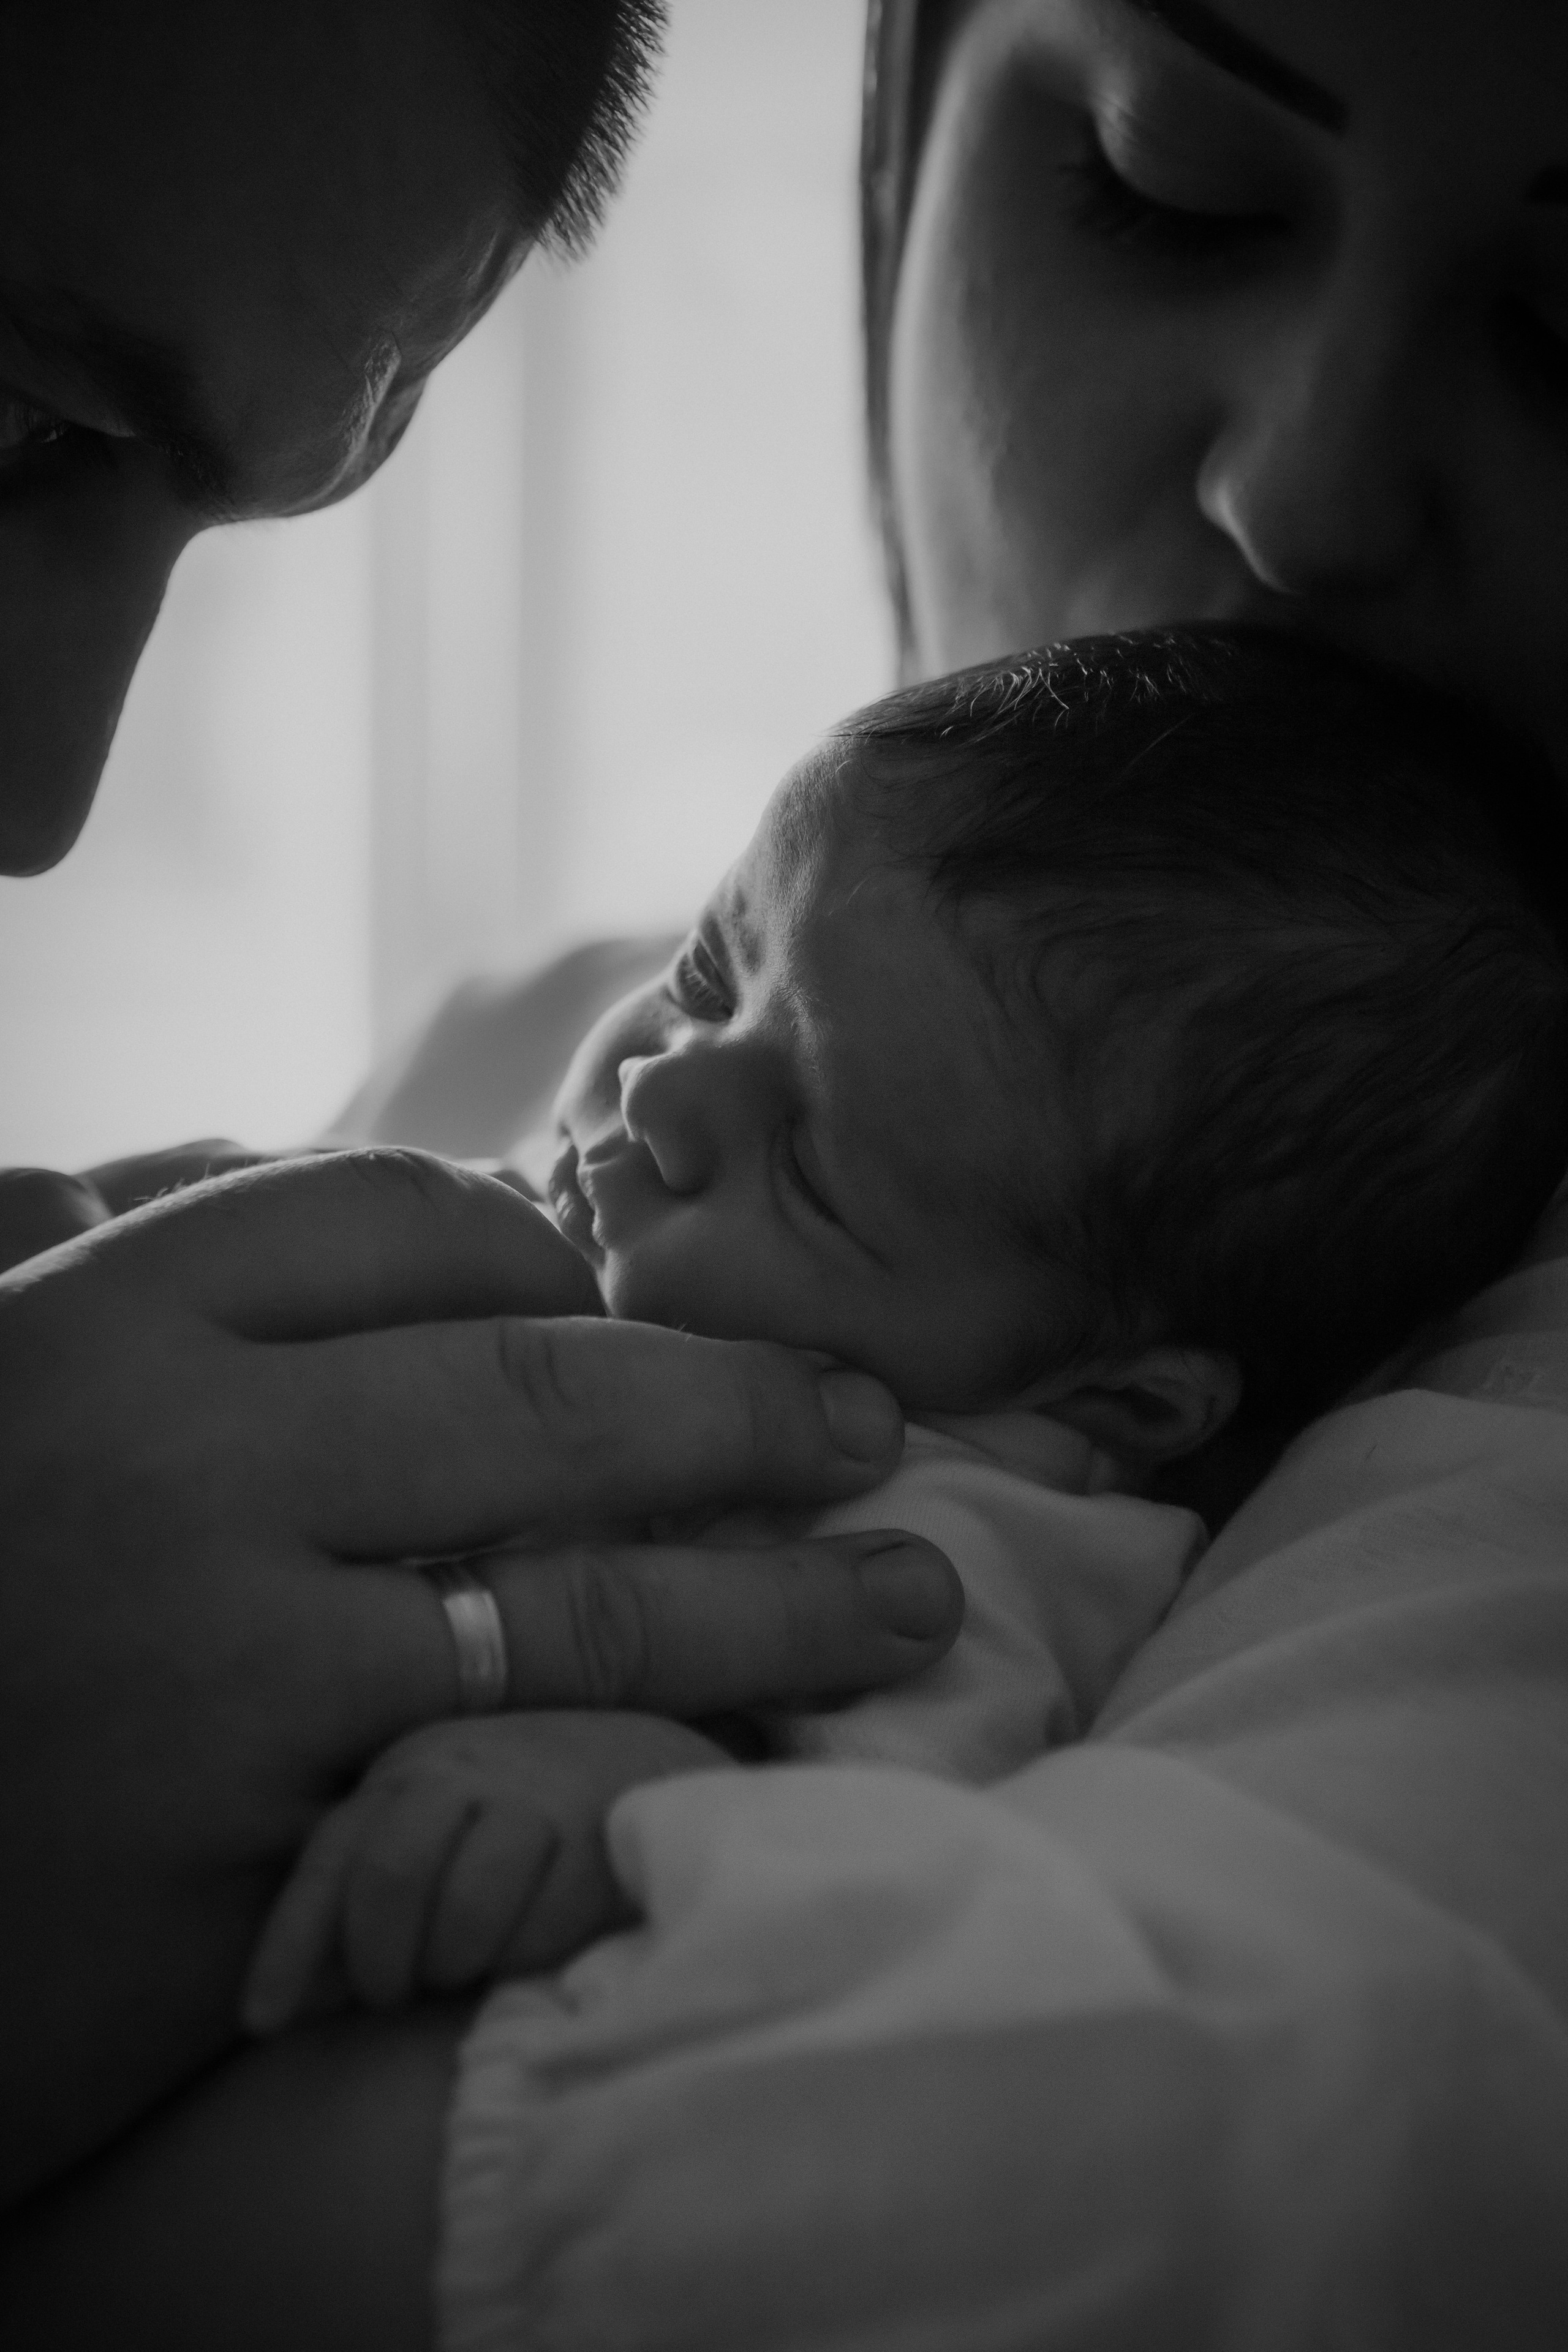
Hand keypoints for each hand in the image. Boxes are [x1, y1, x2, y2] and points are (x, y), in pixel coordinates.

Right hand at [0, 1147, 959, 2205]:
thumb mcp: (16, 1394)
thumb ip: (176, 1304)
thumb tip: (412, 1241)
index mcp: (108, 1319)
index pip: (396, 1217)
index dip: (551, 1253)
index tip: (631, 1309)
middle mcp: (179, 1458)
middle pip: (538, 1388)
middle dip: (737, 1405)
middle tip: (869, 1427)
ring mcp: (225, 1653)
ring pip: (573, 1595)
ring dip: (772, 1595)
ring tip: (908, 1600)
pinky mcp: (258, 1845)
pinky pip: (517, 1778)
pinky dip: (660, 1761)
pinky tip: (757, 1759)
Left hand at [243, 1712, 719, 2028]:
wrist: (645, 1766)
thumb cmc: (516, 1821)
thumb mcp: (431, 1840)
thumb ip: (363, 1905)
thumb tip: (288, 2002)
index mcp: (409, 1769)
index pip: (333, 1855)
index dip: (291, 1944)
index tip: (263, 2021)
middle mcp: (465, 1769)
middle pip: (390, 1876)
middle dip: (381, 1960)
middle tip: (395, 1995)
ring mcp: (538, 1795)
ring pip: (465, 1906)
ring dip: (452, 1961)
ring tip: (463, 1970)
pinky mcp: (601, 1836)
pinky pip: (540, 1923)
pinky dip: (519, 1955)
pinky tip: (526, 1951)